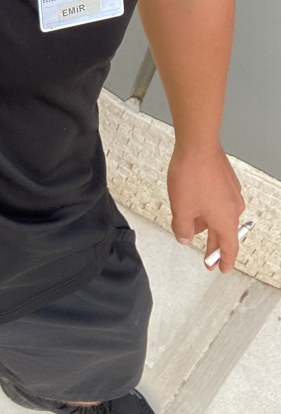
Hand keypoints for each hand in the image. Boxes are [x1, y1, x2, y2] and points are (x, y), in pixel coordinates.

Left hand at [167, 143, 244, 272]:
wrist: (197, 144)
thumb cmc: (192, 174)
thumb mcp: (181, 209)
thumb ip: (182, 228)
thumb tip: (185, 237)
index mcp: (226, 220)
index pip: (229, 248)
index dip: (224, 261)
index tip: (221, 268)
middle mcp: (233, 207)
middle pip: (224, 233)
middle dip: (213, 245)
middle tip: (207, 257)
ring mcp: (231, 192)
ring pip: (220, 215)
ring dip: (206, 223)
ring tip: (190, 225)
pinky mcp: (226, 179)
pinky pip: (219, 200)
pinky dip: (208, 207)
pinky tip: (194, 204)